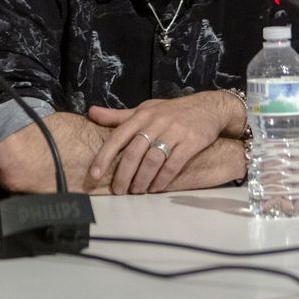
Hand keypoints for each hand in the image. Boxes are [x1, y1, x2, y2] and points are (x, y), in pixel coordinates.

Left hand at [84, 92, 234, 194]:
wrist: (208, 108)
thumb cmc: (171, 112)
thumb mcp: (144, 109)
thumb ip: (118, 116)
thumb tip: (90, 113)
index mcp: (140, 116)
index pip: (117, 137)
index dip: (104, 157)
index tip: (93, 175)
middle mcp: (155, 123)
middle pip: (134, 152)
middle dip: (123, 175)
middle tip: (118, 191)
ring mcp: (173, 132)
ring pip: (152, 160)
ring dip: (142, 179)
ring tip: (137, 191)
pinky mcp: (190, 142)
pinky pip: (173, 164)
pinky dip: (163, 179)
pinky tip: (156, 188)